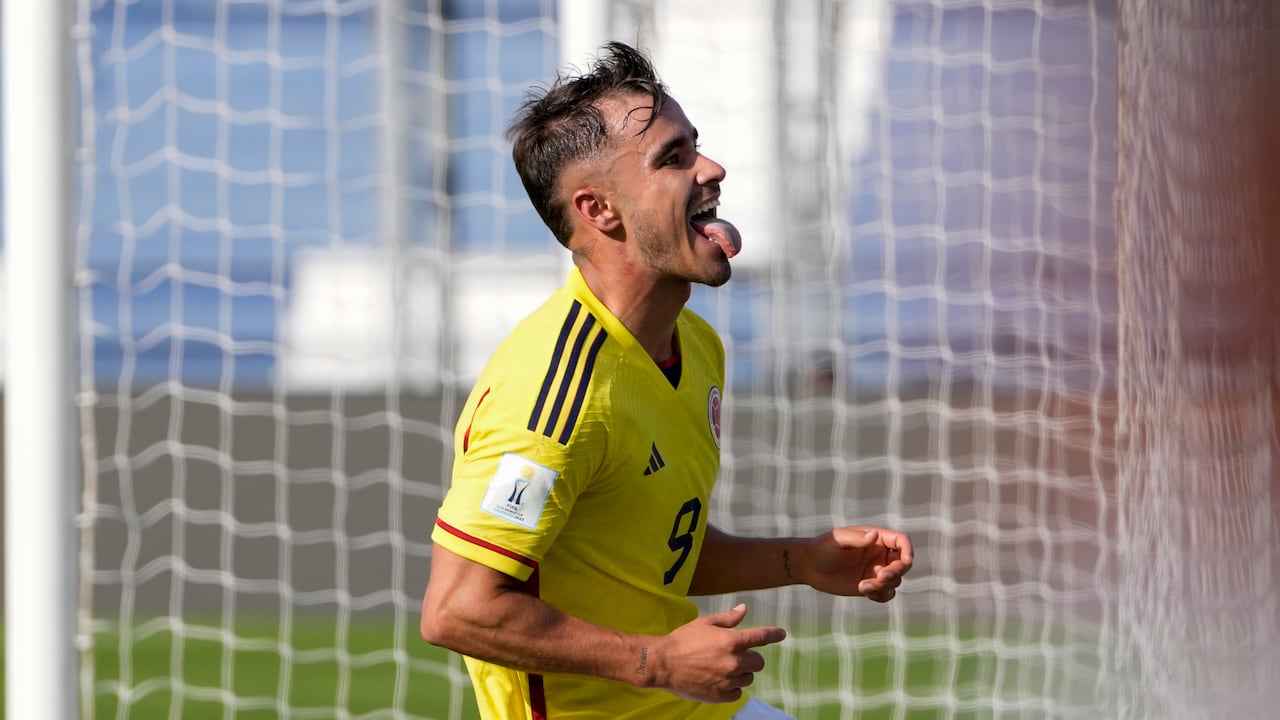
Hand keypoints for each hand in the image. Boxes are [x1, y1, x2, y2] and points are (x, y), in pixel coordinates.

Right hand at [650, 604, 785, 703]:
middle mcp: (735, 661)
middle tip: (734, 656)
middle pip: (758, 662)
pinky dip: (732, 687)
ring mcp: (729, 680)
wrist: (663, 664)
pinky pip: (738, 693)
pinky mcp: (722, 696)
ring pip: (748, 678)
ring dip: (741, 673)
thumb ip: (728, 618)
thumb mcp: (705, 623)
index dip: (774, 634)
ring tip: (722, 669)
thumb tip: (744, 609)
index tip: (782, 634)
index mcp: (733, 641)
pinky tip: (718, 681)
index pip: (761, 637)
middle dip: (750, 658)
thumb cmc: (683, 640)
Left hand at [805, 526, 912, 601]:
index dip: (908, 550)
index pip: (901, 541)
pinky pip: (887, 593)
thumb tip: (874, 535)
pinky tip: (865, 592)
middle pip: (903, 563)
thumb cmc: (822, 548)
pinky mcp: (870, 585)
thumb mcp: (837, 540)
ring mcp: (876, 570)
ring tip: (862, 587)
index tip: (906, 561)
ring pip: (895, 581)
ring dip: (884, 586)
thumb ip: (856, 538)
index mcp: (875, 538)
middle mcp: (879, 554)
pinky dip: (882, 595)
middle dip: (895, 572)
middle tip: (880, 577)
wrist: (809, 567)